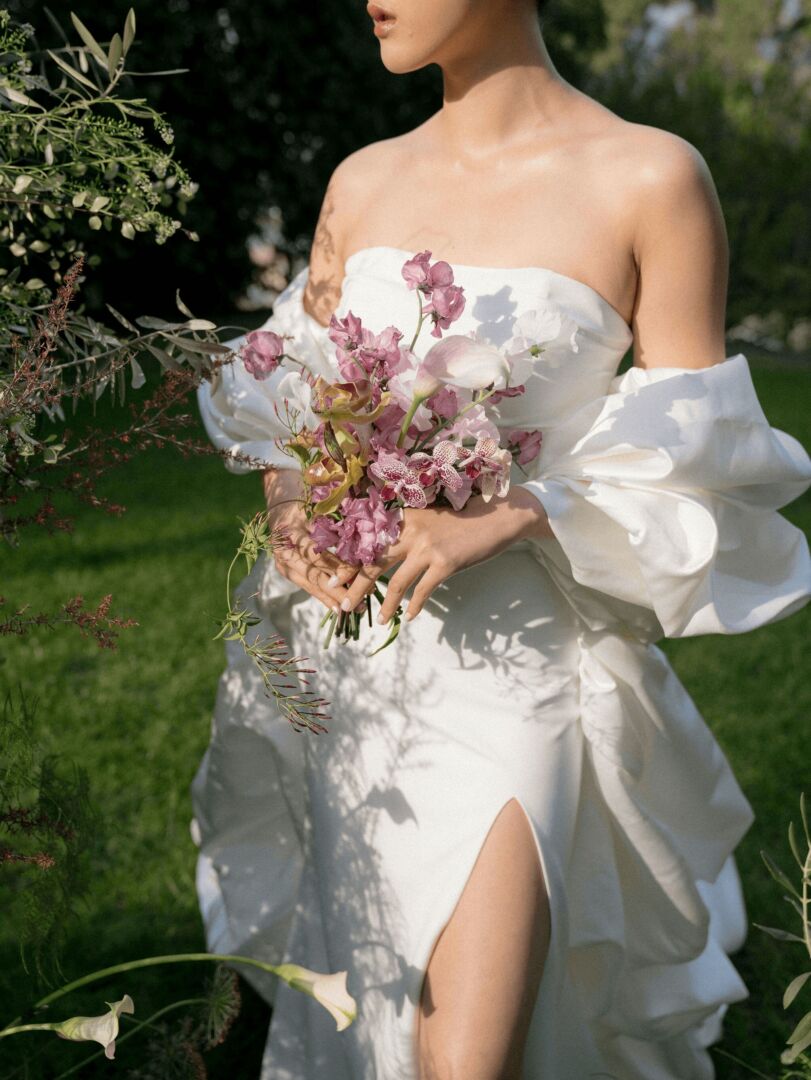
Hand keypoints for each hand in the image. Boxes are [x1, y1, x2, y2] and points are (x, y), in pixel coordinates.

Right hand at [263, 468, 356, 612]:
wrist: (280, 500)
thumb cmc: (304, 499)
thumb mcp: (319, 509)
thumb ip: (335, 527)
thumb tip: (362, 544)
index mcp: (291, 535)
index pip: (319, 557)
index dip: (340, 568)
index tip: (361, 576)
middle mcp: (284, 553)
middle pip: (315, 576)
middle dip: (339, 591)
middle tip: (361, 603)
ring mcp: (284, 564)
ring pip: (311, 586)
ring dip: (333, 598)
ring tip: (354, 608)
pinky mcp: (287, 570)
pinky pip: (307, 586)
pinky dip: (323, 596)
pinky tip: (337, 608)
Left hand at [329, 486, 551, 624]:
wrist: (497, 517)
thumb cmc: (463, 520)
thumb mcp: (430, 520)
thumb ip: (408, 533)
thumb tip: (385, 552)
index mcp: (404, 519)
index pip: (368, 541)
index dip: (348, 560)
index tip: (332, 576)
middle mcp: (411, 531)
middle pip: (373, 562)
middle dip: (355, 586)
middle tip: (341, 604)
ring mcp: (428, 548)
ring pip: (395, 582)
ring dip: (385, 606)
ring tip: (378, 621)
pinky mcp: (446, 563)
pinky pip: (423, 590)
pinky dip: (413, 606)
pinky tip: (409, 618)